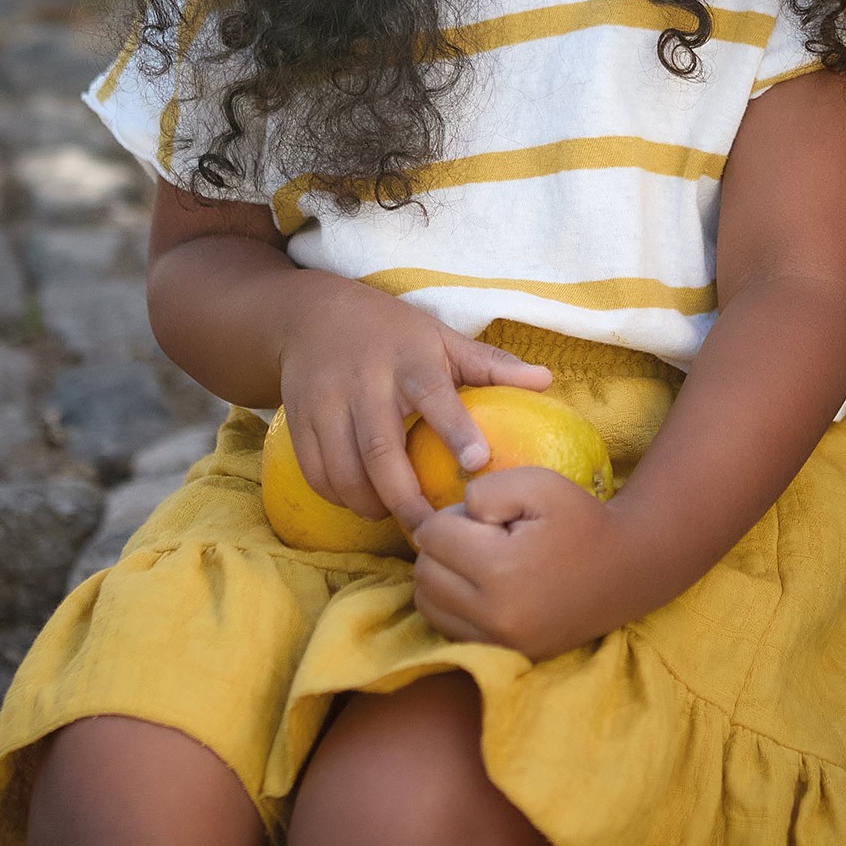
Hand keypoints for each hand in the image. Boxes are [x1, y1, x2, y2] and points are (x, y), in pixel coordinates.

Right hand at [278, 276, 550, 536]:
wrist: (313, 316)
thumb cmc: (394, 334)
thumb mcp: (442, 337)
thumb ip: (491, 364)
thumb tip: (547, 380)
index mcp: (409, 359)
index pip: (435, 395)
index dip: (456, 430)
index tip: (478, 463)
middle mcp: (365, 380)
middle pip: (380, 448)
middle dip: (405, 495)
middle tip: (433, 529)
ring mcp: (326, 401)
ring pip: (343, 467)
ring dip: (369, 502)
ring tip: (396, 521)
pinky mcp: (298, 419)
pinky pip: (315, 471)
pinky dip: (338, 496)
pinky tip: (362, 504)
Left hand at [411, 467, 630, 660]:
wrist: (627, 569)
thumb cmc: (582, 520)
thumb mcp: (540, 483)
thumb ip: (487, 489)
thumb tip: (455, 515)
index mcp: (501, 572)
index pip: (432, 534)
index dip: (456, 515)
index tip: (490, 517)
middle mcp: (495, 617)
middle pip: (424, 571)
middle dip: (444, 545)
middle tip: (484, 536)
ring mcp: (498, 643)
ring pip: (428, 603)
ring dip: (442, 576)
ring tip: (481, 561)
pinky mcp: (504, 655)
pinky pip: (446, 628)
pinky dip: (452, 604)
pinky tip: (482, 587)